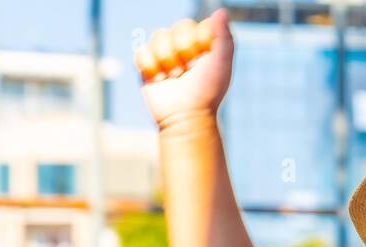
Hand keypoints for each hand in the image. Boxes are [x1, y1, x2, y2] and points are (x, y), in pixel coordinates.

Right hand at [134, 8, 232, 128]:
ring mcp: (166, 57)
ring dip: (167, 58)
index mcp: (204, 47)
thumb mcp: (221, 63)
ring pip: (159, 36)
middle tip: (188, 70)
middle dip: (182, 49)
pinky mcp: (148, 66)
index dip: (196, 39)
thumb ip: (223, 37)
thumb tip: (221, 11)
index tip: (202, 57)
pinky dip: (150, 65)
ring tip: (174, 76)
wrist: (185, 116)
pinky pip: (142, 51)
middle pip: (177, 28)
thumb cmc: (207, 92)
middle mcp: (185, 49)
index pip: (195, 25)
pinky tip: (159, 79)